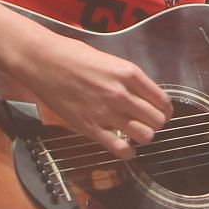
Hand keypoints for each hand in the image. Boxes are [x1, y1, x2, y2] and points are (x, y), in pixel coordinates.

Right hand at [20, 33, 173, 160]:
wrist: (43, 61)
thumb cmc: (73, 56)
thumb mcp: (111, 61)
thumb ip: (128, 79)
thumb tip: (143, 95)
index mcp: (130, 74)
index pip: (162, 100)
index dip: (166, 110)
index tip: (163, 113)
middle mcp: (122, 94)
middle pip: (157, 120)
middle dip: (156, 124)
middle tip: (149, 123)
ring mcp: (106, 112)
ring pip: (144, 135)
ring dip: (144, 137)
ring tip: (137, 134)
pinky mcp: (89, 127)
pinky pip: (119, 147)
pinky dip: (127, 153)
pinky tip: (127, 150)